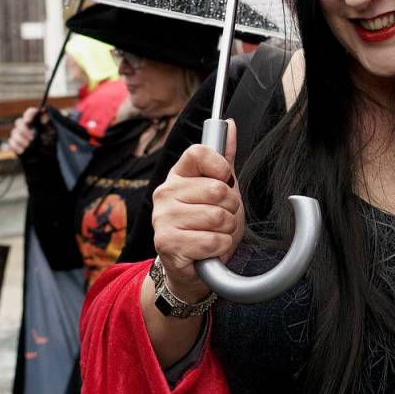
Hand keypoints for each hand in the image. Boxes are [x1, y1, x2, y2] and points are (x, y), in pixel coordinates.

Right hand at [7, 107, 47, 154]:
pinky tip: (22, 150)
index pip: (30, 112)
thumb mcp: (52, 133)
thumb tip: (43, 110)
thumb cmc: (51, 144)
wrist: (47, 158)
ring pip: (14, 132)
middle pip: (19, 122)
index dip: (28, 115)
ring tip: (28, 146)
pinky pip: (11, 142)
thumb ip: (48, 122)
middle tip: (32, 138)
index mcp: (36, 120)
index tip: (28, 122)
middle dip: (23, 130)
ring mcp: (20, 134)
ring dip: (20, 139)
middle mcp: (27, 126)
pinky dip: (16, 146)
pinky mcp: (16, 143)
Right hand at [151, 120, 244, 301]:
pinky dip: (220, 248)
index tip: (225, 181)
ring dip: (226, 231)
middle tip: (222, 220)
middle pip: (218, 189)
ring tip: (215, 235)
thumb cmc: (206, 227)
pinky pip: (212, 240)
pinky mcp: (166, 242)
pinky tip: (209, 250)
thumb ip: (224, 159)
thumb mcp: (220, 191)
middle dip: (231, 210)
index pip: (198, 153)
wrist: (191, 269)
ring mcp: (162, 217)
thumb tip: (229, 124)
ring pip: (217, 217)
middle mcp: (165, 193)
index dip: (220, 167)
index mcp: (178, 176)